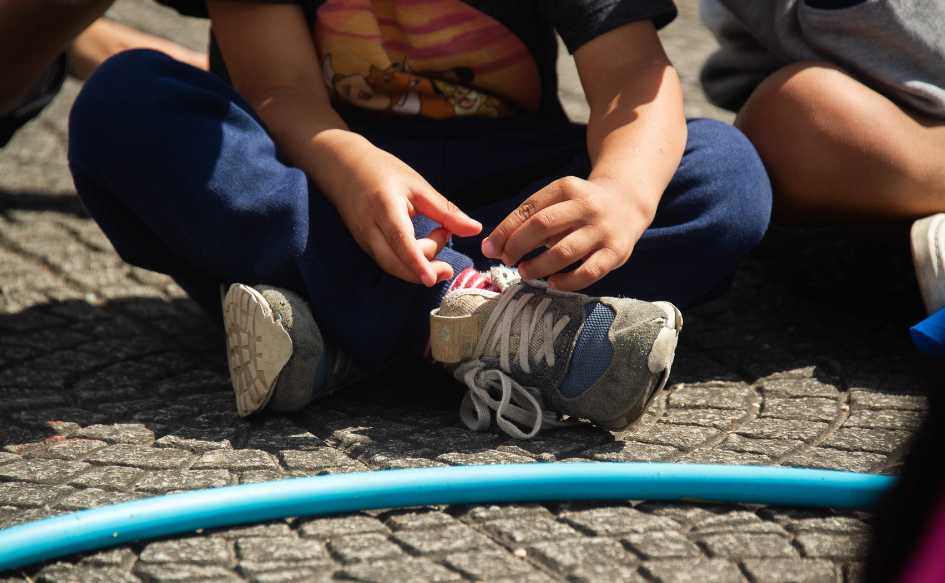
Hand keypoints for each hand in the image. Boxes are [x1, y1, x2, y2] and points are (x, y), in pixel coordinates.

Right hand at [319, 132, 481, 285]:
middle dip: (421, 272)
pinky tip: (423, 246)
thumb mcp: (418, 186)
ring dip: (417, 266)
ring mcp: (363, 239)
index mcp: (384, 207)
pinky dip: (407, 260)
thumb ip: (446, 211)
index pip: (400, 241)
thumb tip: (475, 229)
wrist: (343, 167)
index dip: (417, 262)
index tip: (433, 279)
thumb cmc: (384, 172)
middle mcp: (369, 227)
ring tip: (440, 247)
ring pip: (390, 265)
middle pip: (393, 262)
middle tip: (448, 268)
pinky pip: (387, 260)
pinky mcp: (363, 244)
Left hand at [481, 176, 654, 290]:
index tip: (490, 249)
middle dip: (517, 246)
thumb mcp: (557, 204)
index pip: (528, 210)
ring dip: (537, 266)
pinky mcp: (616, 252)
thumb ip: (527, 221)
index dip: (505, 231)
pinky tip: (552, 283)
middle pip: (542, 226)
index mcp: (566, 188)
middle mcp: (586, 206)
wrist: (627, 204)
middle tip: (507, 260)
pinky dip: (566, 282)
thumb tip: (491, 247)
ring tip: (525, 272)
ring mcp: (602, 229)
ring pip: (563, 252)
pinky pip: (588, 273)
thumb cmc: (579, 209)